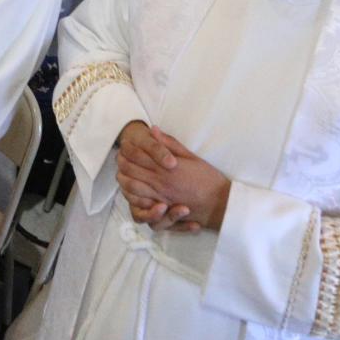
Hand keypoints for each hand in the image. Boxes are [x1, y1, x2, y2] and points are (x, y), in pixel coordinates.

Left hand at [116, 122, 231, 231]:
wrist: (221, 203)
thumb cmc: (208, 178)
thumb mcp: (191, 156)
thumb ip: (170, 144)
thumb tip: (153, 130)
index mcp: (166, 166)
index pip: (139, 154)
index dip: (129, 148)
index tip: (125, 144)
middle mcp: (160, 181)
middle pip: (131, 170)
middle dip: (122, 163)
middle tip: (119, 157)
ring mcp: (160, 197)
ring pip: (131, 187)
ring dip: (123, 179)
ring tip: (121, 173)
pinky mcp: (163, 210)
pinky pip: (140, 204)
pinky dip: (132, 197)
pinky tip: (130, 192)